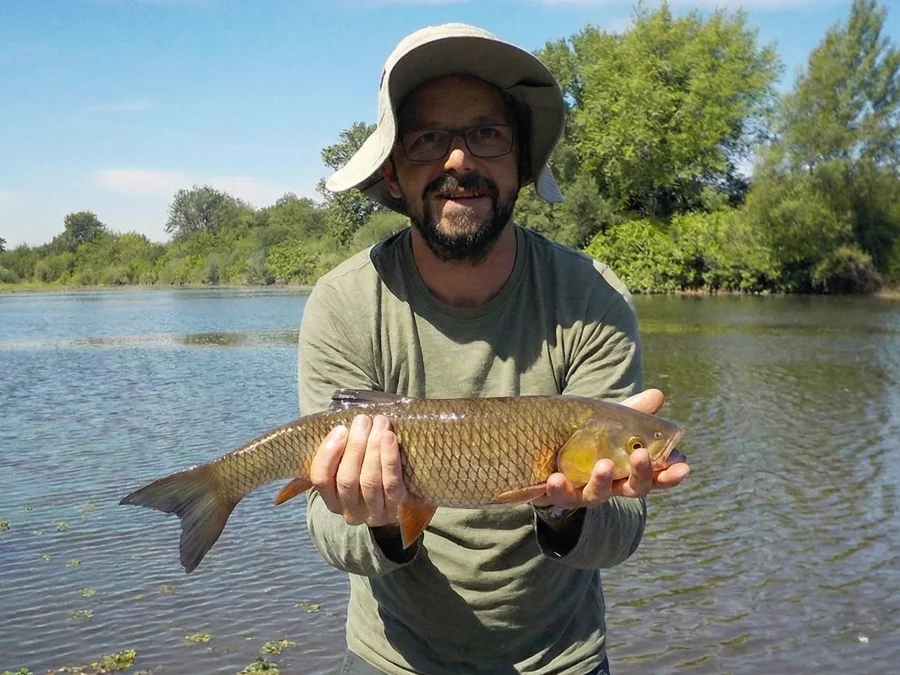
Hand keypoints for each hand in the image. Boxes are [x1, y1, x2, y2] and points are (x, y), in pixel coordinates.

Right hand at [309, 414, 407, 526]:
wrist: (406, 500)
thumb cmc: (371, 472)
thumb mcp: (351, 466)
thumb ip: (343, 451)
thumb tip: (347, 424)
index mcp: (332, 501)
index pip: (321, 479)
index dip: (328, 453)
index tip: (341, 429)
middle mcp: (350, 512)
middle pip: (347, 479)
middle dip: (355, 445)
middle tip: (363, 420)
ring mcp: (373, 515)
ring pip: (369, 480)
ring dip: (373, 448)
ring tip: (379, 423)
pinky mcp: (397, 509)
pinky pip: (391, 483)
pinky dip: (389, 459)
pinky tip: (389, 437)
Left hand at [533, 389, 690, 508]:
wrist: (548, 459)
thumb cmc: (588, 442)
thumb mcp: (610, 423)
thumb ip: (633, 412)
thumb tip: (657, 394)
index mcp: (627, 471)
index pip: (655, 477)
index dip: (669, 475)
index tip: (684, 467)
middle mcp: (611, 486)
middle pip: (632, 488)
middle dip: (640, 474)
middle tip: (642, 456)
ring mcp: (585, 492)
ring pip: (597, 494)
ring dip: (602, 481)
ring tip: (603, 465)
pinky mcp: (559, 495)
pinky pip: (559, 495)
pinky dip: (558, 488)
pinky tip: (556, 478)